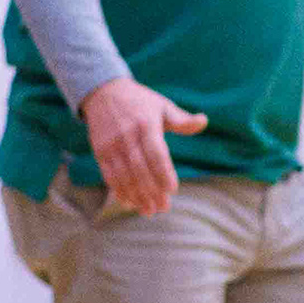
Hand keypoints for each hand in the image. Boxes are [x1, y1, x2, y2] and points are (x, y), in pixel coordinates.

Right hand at [81, 77, 208, 214]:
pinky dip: (118, 190)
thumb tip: (203, 122)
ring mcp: (111, 145)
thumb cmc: (140, 101)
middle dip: (151, 191)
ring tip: (148, 211)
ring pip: (124, 175)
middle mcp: (127, 136)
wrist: (102, 91)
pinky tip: (128, 203)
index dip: (163, 173)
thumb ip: (182, 120)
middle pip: (140, 169)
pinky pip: (108, 174)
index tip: (172, 190)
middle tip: (163, 208)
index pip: (156, 154)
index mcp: (146, 125)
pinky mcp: (100, 151)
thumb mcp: (162, 105)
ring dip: (136, 195)